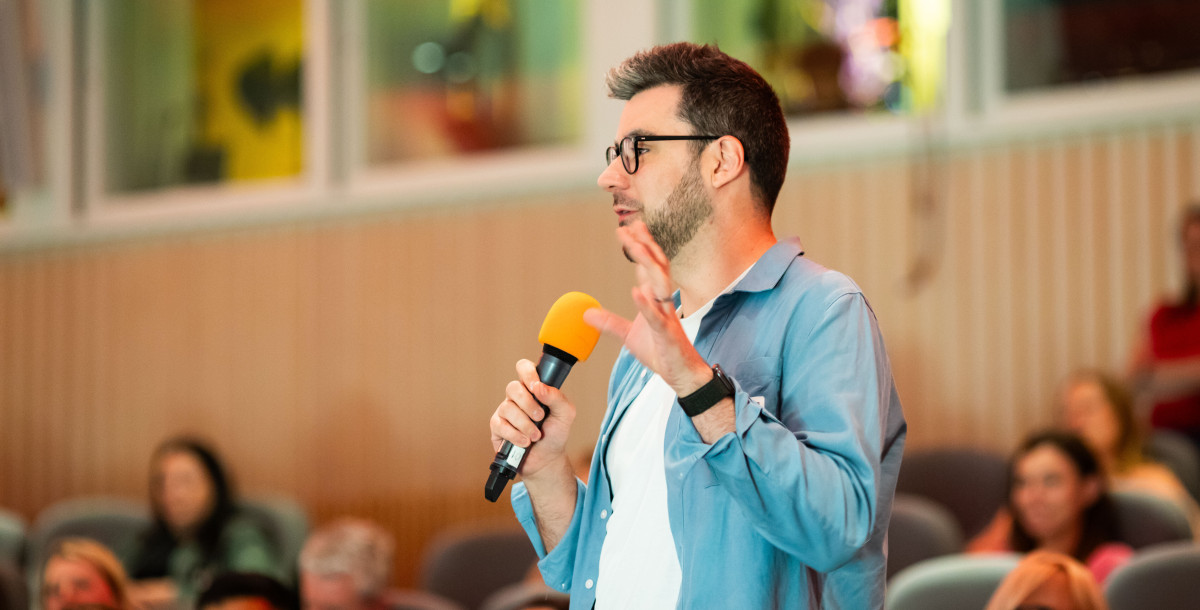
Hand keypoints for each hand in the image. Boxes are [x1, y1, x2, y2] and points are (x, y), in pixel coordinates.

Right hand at [489, 358, 575, 479]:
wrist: (547, 459)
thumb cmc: (555, 434)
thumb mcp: (565, 414)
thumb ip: (557, 397)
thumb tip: (540, 387)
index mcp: (533, 388)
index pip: (524, 368)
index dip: (528, 373)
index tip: (536, 387)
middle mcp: (517, 397)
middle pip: (513, 387)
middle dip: (528, 404)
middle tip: (540, 418)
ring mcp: (505, 411)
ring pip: (507, 408)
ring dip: (525, 425)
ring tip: (536, 436)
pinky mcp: (497, 427)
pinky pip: (500, 425)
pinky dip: (516, 435)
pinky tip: (525, 442)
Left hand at [583, 221, 711, 395]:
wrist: (682, 375)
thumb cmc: (661, 353)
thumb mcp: (629, 336)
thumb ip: (609, 323)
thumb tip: (586, 314)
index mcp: (655, 300)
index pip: (647, 268)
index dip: (638, 248)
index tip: (626, 229)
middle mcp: (663, 303)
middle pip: (656, 267)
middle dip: (645, 245)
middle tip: (632, 225)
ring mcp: (667, 317)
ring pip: (661, 284)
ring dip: (649, 264)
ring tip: (637, 246)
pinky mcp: (668, 335)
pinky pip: (657, 317)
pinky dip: (646, 304)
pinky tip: (636, 291)